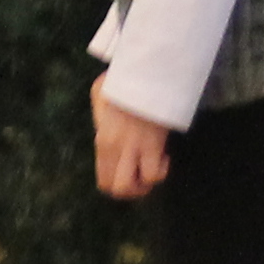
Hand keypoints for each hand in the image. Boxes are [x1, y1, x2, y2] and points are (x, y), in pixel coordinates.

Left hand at [92, 79, 168, 199]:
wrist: (145, 73)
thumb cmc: (122, 80)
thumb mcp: (99, 94)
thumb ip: (99, 116)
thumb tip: (105, 124)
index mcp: (101, 140)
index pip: (103, 180)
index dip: (117, 183)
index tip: (130, 171)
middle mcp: (114, 150)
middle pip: (116, 189)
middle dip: (132, 190)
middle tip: (142, 176)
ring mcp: (132, 149)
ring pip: (133, 187)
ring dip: (145, 184)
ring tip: (152, 168)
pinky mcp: (152, 146)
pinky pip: (154, 174)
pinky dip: (160, 172)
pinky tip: (164, 157)